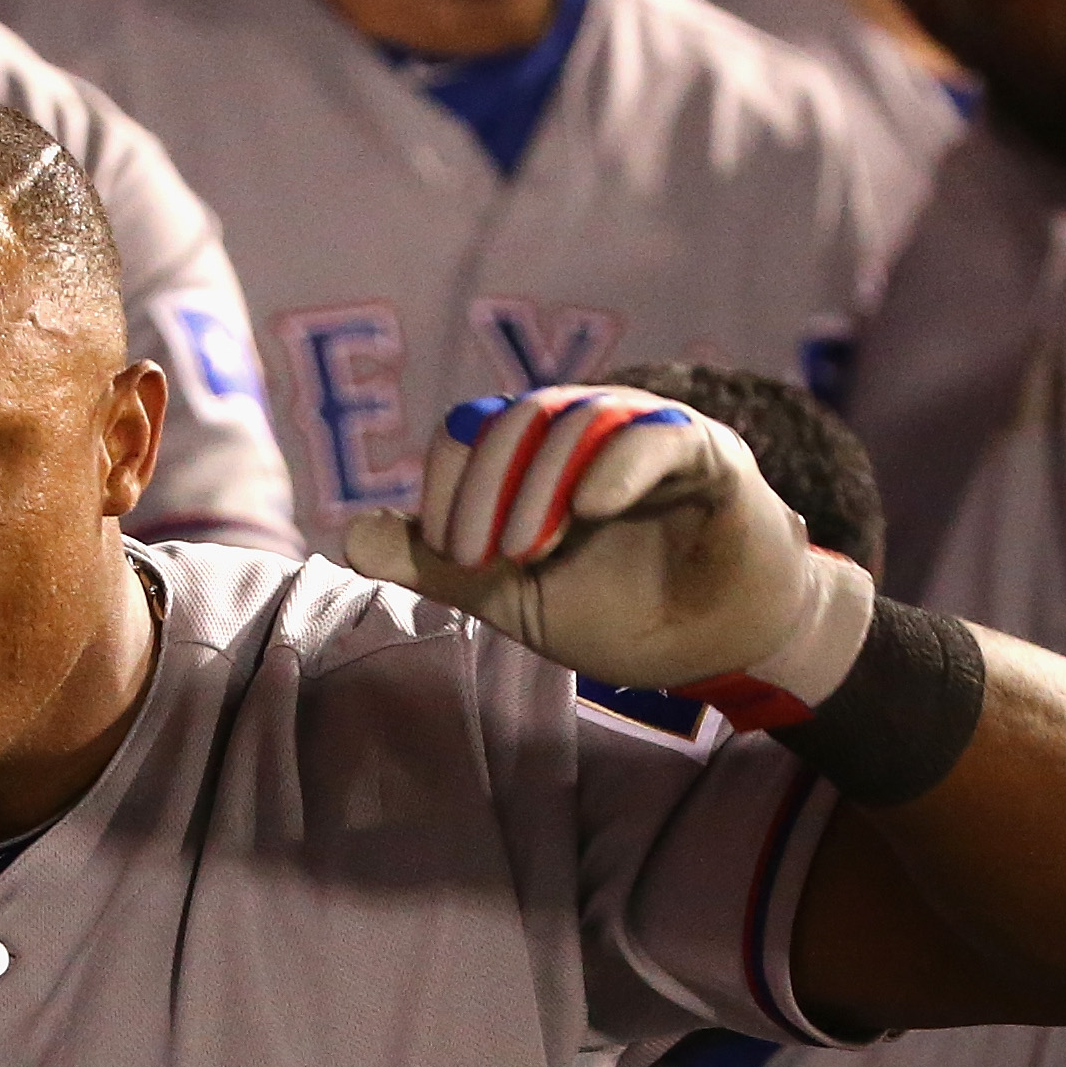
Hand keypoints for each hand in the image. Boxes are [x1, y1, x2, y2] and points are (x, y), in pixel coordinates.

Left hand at [344, 385, 868, 708]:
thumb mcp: (514, 594)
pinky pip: (653, 434)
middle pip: (510, 419)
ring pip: (573, 418)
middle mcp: (583, 429)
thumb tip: (348, 536)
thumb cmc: (621, 611)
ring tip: (536, 550)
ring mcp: (644, 433)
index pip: (467, 431)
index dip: (446, 486)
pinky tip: (592, 508)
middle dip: (482, 490)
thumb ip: (437, 564)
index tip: (455, 555)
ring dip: (539, 485)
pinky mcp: (705, 452)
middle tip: (486, 556)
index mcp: (533, 456)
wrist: (717, 648)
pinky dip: (616, 463)